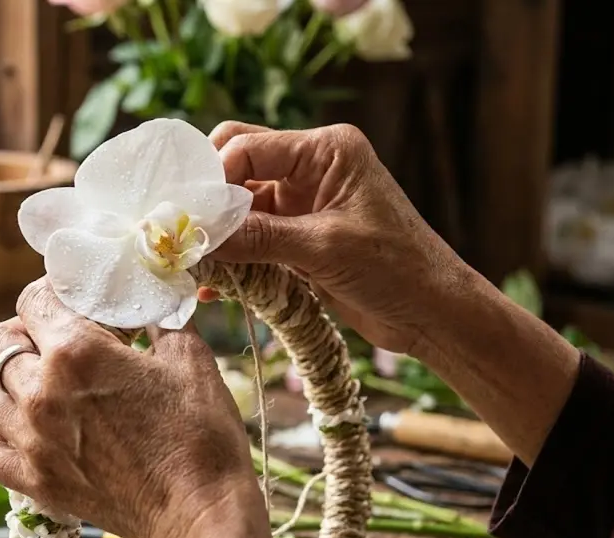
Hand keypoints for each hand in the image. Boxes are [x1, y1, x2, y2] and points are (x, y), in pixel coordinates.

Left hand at [0, 278, 275, 537]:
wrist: (200, 511)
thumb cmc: (201, 434)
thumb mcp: (189, 358)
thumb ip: (158, 320)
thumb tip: (147, 301)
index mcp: (78, 352)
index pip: (33, 300)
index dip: (52, 295)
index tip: (72, 305)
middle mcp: (42, 392)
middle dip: (25, 332)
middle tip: (56, 341)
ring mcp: (32, 441)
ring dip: (6, 380)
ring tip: (38, 384)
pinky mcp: (34, 481)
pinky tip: (24, 428)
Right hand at [203, 121, 579, 464]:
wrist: (434, 314)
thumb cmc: (397, 269)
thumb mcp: (323, 249)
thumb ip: (259, 238)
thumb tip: (197, 237)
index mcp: (325, 151)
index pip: (248, 146)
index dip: (212, 177)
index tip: (184, 215)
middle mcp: (311, 168)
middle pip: (237, 167)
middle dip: (208, 200)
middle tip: (179, 233)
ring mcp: (304, 203)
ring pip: (239, 207)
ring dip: (217, 234)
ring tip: (189, 264)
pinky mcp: (299, 237)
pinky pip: (252, 239)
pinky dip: (233, 259)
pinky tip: (214, 286)